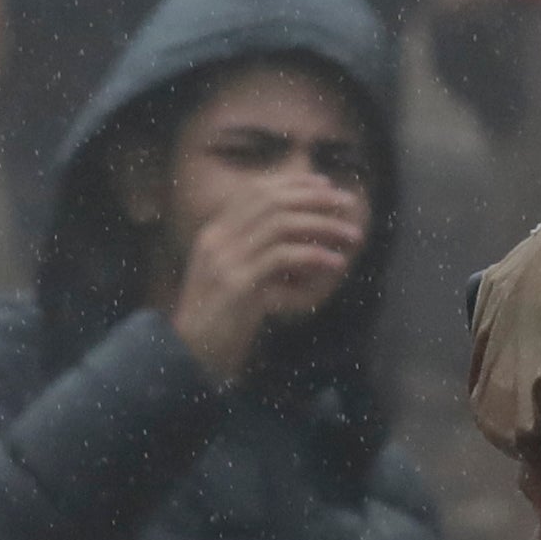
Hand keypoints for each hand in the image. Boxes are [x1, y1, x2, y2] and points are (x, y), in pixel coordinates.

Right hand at [168, 175, 371, 381]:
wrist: (189, 357)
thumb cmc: (217, 324)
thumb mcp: (232, 280)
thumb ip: (255, 257)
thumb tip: (296, 243)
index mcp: (214, 234)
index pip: (255, 191)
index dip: (292, 183)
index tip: (324, 185)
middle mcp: (217, 240)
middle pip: (271, 201)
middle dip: (314, 198)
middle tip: (347, 203)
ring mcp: (226, 261)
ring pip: (281, 224)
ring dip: (322, 225)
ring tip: (351, 235)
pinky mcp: (238, 285)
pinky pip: (283, 258)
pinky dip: (314, 256)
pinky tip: (335, 263)